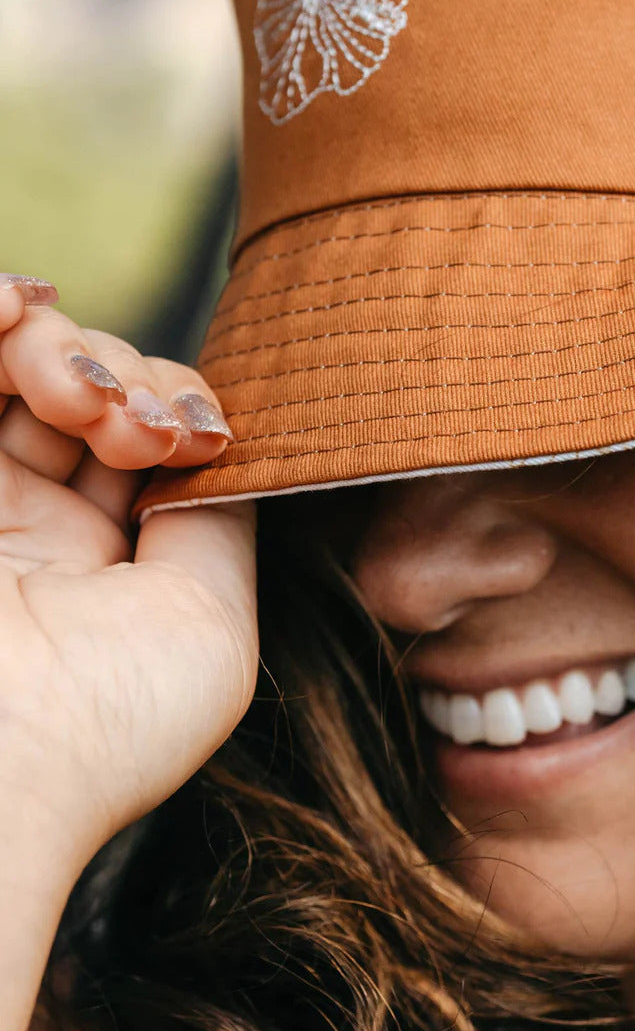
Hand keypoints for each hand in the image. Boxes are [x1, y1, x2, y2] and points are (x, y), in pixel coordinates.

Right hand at [0, 274, 257, 875]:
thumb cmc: (105, 722)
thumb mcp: (209, 624)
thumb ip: (217, 519)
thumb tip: (219, 444)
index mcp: (102, 561)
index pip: (142, 432)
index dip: (176, 403)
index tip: (193, 439)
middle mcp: (26, 521)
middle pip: (82, 384)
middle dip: (125, 373)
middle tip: (136, 428)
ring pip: (13, 361)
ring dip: (59, 346)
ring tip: (80, 398)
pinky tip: (15, 308)